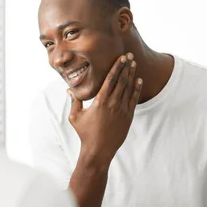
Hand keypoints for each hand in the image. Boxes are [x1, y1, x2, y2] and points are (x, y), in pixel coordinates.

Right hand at [68, 52, 142, 166]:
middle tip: (129, 55)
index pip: (110, 79)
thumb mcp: (75, 117)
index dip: (116, 67)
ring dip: (132, 75)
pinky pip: (134, 99)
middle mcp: (113, 103)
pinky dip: (136, 89)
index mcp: (100, 101)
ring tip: (134, 64)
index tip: (121, 58)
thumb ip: (74, 101)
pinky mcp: (128, 117)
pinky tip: (138, 80)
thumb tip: (68, 89)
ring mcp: (122, 110)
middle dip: (126, 67)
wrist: (99, 150)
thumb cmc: (85, 133)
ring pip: (129, 88)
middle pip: (121, 80)